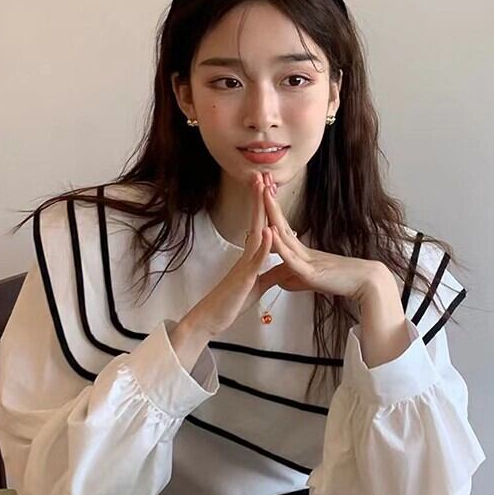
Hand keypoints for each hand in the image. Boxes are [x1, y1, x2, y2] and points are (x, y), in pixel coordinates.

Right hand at [185, 172, 274, 336]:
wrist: (211, 319)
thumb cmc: (231, 302)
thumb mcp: (257, 286)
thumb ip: (269, 275)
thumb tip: (282, 269)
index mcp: (250, 256)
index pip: (259, 225)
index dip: (263, 207)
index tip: (265, 187)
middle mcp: (246, 255)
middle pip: (255, 221)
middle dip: (258, 198)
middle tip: (260, 175)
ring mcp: (244, 265)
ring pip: (255, 233)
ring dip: (260, 212)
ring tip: (263, 190)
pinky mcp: (244, 278)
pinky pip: (256, 259)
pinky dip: (264, 245)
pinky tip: (269, 231)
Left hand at [258, 172, 388, 303]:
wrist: (368, 283)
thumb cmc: (343, 281)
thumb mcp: (313, 281)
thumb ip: (296, 279)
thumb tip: (281, 281)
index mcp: (302, 252)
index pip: (281, 226)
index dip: (270, 209)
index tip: (262, 189)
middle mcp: (303, 251)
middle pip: (280, 222)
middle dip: (269, 200)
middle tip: (260, 177)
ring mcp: (307, 260)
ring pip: (284, 233)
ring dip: (273, 212)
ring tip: (264, 192)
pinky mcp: (311, 273)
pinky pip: (292, 257)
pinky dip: (281, 244)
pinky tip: (271, 230)